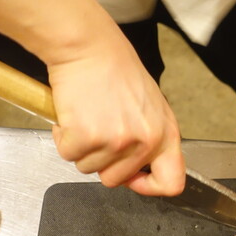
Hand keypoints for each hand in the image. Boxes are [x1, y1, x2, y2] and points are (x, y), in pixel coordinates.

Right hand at [48, 38, 184, 195]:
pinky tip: (72, 116)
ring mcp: (118, 141)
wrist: (90, 48)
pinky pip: (68, 154)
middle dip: (102, 161)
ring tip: (88, 117)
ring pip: (89, 168)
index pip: (171, 183)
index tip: (133, 179)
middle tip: (99, 132)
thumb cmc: (118, 72)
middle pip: (116, 179)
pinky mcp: (88, 136)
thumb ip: (152, 140)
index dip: (149, 187)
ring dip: (82, 148)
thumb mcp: (152, 108)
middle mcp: (147, 141)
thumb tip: (141, 171)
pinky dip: (63, 138)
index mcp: (167, 135)